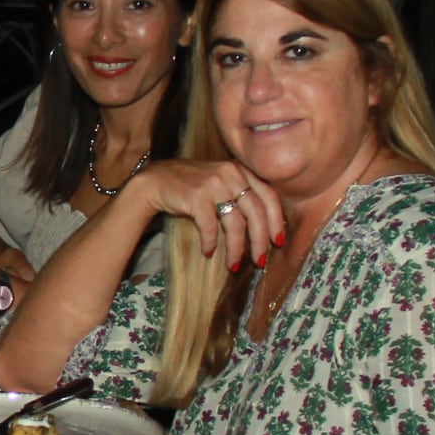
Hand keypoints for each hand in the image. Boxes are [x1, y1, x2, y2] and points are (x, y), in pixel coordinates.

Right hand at [124, 158, 283, 270]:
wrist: (156, 181)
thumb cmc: (192, 187)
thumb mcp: (222, 183)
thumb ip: (243, 195)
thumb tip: (266, 229)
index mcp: (241, 169)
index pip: (269, 196)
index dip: (276, 221)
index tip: (278, 241)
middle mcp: (230, 173)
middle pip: (256, 211)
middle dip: (260, 240)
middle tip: (260, 260)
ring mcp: (213, 183)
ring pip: (235, 223)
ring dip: (236, 248)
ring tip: (233, 265)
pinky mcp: (196, 196)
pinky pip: (211, 227)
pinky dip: (211, 243)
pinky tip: (208, 252)